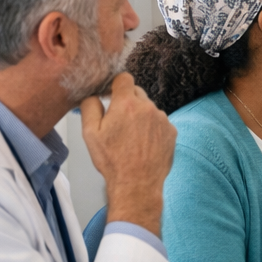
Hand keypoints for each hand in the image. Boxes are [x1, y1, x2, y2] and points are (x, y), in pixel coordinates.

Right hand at [80, 73, 175, 235]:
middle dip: (126, 102)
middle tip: (117, 121)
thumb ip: (90, 106)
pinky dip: (150, 128)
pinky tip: (142, 143)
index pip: (124, 78)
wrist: (137, 183)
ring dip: (139, 116)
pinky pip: (159, 122)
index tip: (110, 95)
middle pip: (136, 93)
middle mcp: (148, 107)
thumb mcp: (90, 133)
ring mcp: (162, 119)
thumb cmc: (112, 160)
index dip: (115, 85)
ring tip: (130, 137)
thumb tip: (93, 94)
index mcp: (127, 104)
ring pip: (148, 108)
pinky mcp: (171, 131)